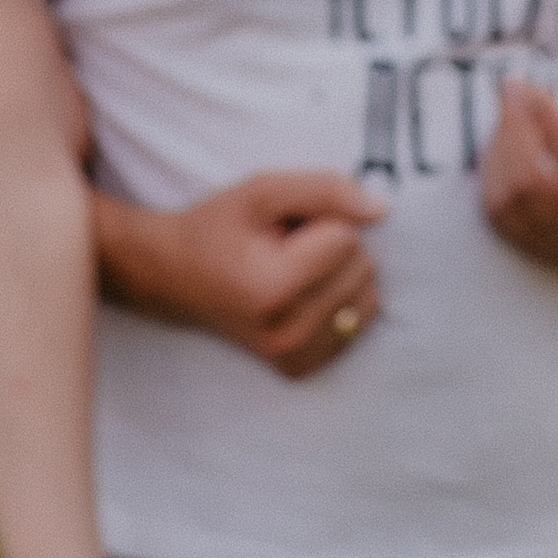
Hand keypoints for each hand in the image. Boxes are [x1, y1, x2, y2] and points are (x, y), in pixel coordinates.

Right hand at [96, 172, 385, 375]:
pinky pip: (357, 326)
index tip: (282, 229)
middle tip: (286, 250)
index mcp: (274, 290)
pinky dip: (340, 305)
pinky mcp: (299, 367)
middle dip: (334, 248)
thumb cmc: (217, 228)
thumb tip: (383, 210)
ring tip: (295, 273)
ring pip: (367, 298)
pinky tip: (303, 298)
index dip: (321, 220)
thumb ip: (325, 190)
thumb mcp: (262, 191)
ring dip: (340, 277)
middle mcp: (286, 333)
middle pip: (362, 268)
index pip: (347, 238)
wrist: (174, 277)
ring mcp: (293, 357)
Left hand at [479, 79, 557, 276]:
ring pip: (508, 205)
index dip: (550, 130)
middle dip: (514, 132)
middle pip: (532, 189)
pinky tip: (504, 142)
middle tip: (513, 87)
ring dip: (499, 151)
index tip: (532, 88)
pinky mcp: (540, 250)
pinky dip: (492, 176)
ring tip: (511, 110)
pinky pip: (499, 219)